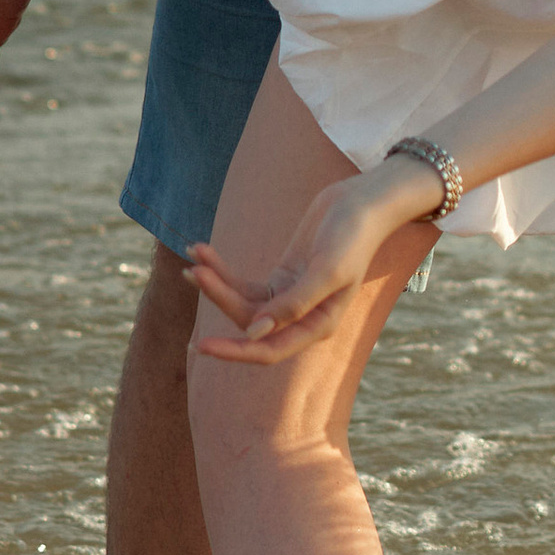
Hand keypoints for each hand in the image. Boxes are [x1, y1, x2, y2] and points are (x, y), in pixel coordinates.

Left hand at [186, 164, 431, 361]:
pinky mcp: (280, 278)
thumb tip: (255, 332)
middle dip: (220, 299)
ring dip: (217, 283)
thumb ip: (293, 304)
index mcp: (318, 325)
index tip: (202, 346)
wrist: (361, 203)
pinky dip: (223, 270)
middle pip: (250, 322)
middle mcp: (302, 318)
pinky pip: (244, 283)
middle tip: (194, 273)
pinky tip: (202, 253)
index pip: (270, 350)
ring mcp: (289, 298)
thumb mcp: (327, 271)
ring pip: (242, 302)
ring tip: (194, 260)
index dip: (235, 351)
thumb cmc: (351, 237)